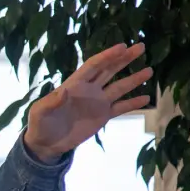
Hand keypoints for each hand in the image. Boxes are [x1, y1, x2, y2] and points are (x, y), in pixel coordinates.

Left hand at [23, 43, 152, 162]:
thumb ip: (51, 102)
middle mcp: (89, 89)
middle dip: (124, 58)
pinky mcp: (102, 116)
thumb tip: (63, 92)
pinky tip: (146, 98)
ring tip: (149, 70)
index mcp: (74, 84)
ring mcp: (97, 102)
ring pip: (118, 87)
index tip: (122, 46)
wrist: (46, 144)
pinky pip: (120, 108)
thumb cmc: (40, 125)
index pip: (93, 66)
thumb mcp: (40, 112)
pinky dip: (133, 103)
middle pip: (109, 70)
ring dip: (133, 79)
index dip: (107, 56)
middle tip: (140, 47)